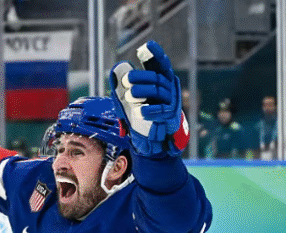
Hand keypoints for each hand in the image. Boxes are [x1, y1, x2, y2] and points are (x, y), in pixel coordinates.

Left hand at [109, 41, 188, 157]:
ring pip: (157, 91)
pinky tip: (139, 112)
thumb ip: (124, 83)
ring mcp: (170, 100)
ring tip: (129, 95)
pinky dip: (149, 110)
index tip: (147, 46)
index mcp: (160, 78)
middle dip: (140, 77)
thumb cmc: (143, 108)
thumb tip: (115, 70)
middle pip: (155, 77)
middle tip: (126, 80)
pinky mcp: (170, 114)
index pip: (160, 63)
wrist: (156, 132)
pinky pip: (160, 110)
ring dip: (141, 92)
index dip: (155, 54)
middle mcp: (168, 86)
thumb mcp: (132, 95)